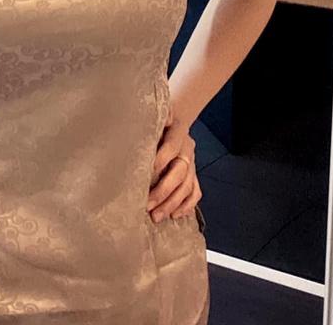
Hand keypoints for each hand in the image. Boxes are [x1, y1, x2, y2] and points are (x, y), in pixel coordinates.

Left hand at [147, 100, 201, 222]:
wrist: (176, 119)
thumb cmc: (158, 121)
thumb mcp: (154, 116)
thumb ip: (148, 120)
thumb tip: (137, 120)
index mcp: (178, 130)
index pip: (171, 146)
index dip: (160, 161)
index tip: (146, 174)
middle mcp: (187, 147)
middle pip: (180, 172)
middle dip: (164, 191)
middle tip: (148, 205)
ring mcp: (192, 162)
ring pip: (187, 186)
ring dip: (172, 203)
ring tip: (157, 216)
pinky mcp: (193, 174)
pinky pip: (195, 192)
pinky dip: (187, 205)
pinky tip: (175, 214)